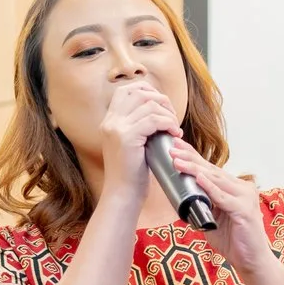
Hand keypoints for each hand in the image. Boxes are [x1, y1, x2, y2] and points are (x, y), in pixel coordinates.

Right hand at [97, 82, 181, 202]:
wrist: (123, 194)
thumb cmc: (132, 173)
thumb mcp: (133, 144)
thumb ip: (139, 126)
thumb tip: (160, 110)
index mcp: (109, 121)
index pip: (126, 90)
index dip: (148, 91)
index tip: (162, 106)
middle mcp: (110, 122)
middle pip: (138, 92)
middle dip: (161, 100)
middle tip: (172, 117)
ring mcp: (116, 128)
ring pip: (148, 104)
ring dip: (168, 114)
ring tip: (174, 128)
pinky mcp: (126, 138)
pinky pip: (153, 119)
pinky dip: (168, 123)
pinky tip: (174, 134)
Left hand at [165, 139, 271, 273]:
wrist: (252, 261)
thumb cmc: (234, 241)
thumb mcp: (213, 220)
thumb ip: (202, 206)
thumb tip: (180, 199)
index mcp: (235, 188)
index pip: (211, 169)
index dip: (194, 157)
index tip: (176, 147)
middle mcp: (242, 188)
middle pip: (212, 170)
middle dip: (190, 158)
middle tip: (172, 148)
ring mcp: (245, 198)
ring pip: (216, 179)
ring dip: (194, 169)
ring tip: (177, 161)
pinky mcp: (244, 210)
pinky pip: (222, 197)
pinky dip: (209, 186)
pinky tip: (198, 177)